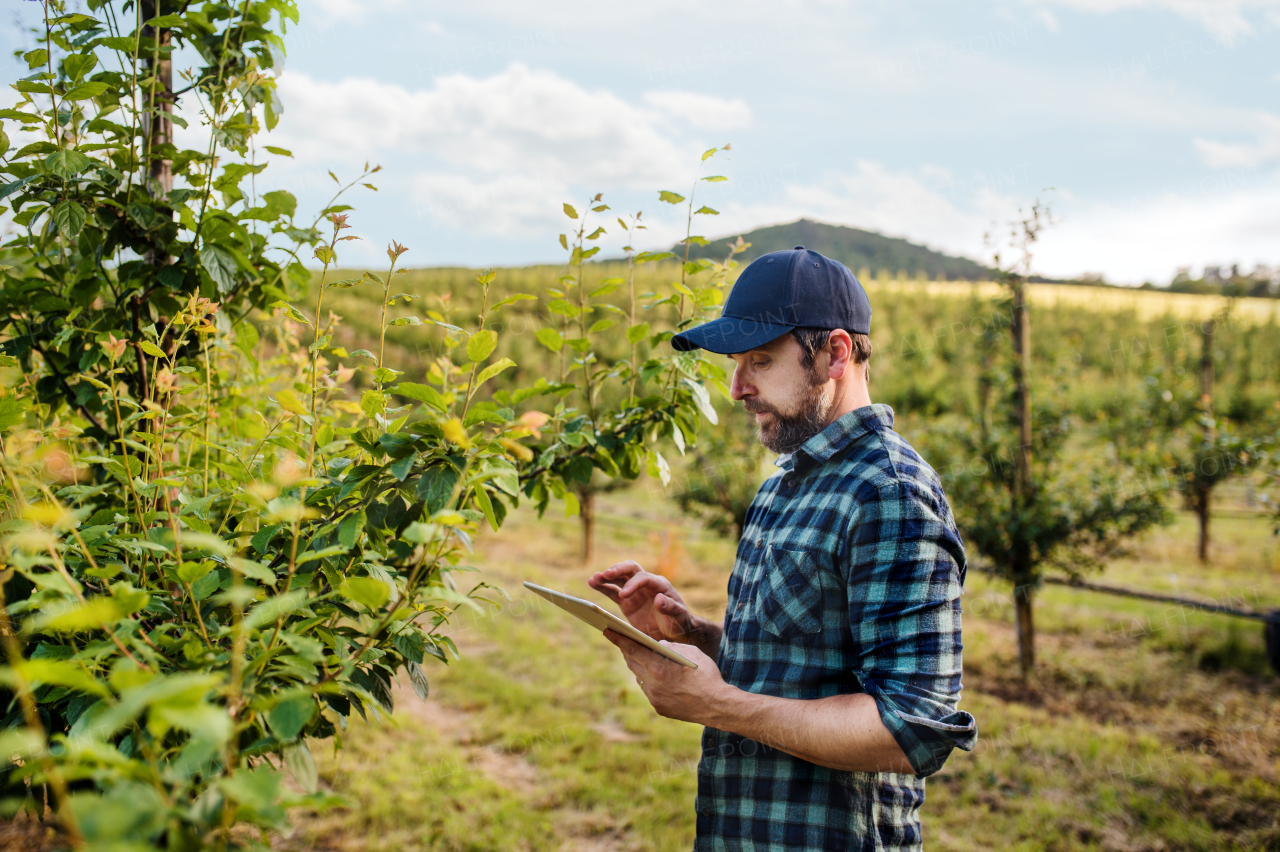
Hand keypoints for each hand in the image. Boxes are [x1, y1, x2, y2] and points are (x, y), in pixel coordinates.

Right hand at [587, 560, 698, 642]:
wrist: (676, 631)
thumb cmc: (680, 622)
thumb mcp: (679, 617)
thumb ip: (671, 608)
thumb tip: (658, 599)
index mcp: (659, 585)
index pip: (644, 578)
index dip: (633, 584)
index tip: (624, 595)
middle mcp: (646, 584)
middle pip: (630, 569)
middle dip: (618, 570)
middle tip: (606, 574)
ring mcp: (635, 592)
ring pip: (619, 578)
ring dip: (607, 577)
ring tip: (594, 578)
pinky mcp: (626, 602)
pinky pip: (612, 592)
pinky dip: (603, 587)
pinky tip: (592, 583)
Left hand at [603, 629, 728, 724]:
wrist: (718, 706)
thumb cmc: (707, 675)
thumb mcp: (690, 652)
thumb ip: (670, 647)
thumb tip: (657, 646)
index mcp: (658, 668)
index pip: (632, 649)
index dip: (618, 639)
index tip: (606, 630)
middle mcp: (652, 684)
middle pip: (633, 663)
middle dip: (627, 651)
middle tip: (622, 640)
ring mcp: (654, 699)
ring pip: (640, 678)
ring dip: (639, 666)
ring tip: (638, 656)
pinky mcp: (659, 709)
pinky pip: (649, 690)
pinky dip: (650, 680)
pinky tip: (654, 674)